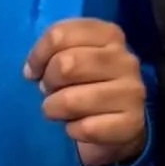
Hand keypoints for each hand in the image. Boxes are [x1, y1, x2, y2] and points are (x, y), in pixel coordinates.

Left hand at [23, 18, 147, 165]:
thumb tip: (32, 70)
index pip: (60, 34)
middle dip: (48, 82)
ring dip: (55, 109)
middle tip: (50, 91)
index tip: (35, 70)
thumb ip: (52, 52)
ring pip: (71, 100)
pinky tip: (79, 127)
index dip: (38, 55)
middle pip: (65, 64)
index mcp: (109, 35)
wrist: (119, 125)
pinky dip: (73, 131)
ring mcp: (132, 92)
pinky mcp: (132, 122)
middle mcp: (125, 59)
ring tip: (61, 111)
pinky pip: (85, 128)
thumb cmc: (87, 85)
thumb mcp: (72, 57)